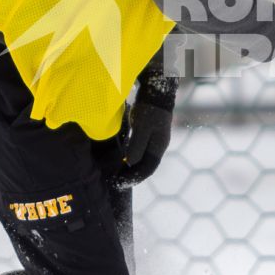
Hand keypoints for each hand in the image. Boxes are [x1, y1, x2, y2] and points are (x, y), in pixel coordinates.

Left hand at [114, 70, 176, 186]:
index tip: (120, 183)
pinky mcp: (147, 132)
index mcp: (159, 147)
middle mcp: (158, 145)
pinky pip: (139, 150)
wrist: (155, 90)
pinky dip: (130, 157)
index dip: (135, 178)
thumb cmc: (149, 109)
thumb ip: (137, 145)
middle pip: (145, 166)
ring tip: (117, 173)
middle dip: (132, 176)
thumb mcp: (142, 126)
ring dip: (130, 167)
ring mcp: (153, 139)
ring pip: (142, 159)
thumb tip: (130, 163)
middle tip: (116, 182)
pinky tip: (121, 157)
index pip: (148, 169)